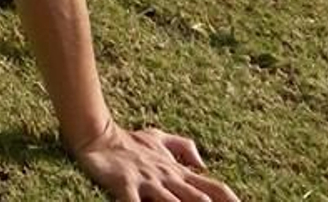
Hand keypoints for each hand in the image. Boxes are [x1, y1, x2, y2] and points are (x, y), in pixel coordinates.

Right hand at [71, 123, 239, 201]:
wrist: (96, 133)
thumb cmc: (129, 140)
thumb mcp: (158, 138)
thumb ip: (182, 147)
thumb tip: (204, 164)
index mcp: (177, 171)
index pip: (213, 187)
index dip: (231, 200)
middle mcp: (166, 178)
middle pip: (199, 200)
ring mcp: (146, 181)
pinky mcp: (124, 184)